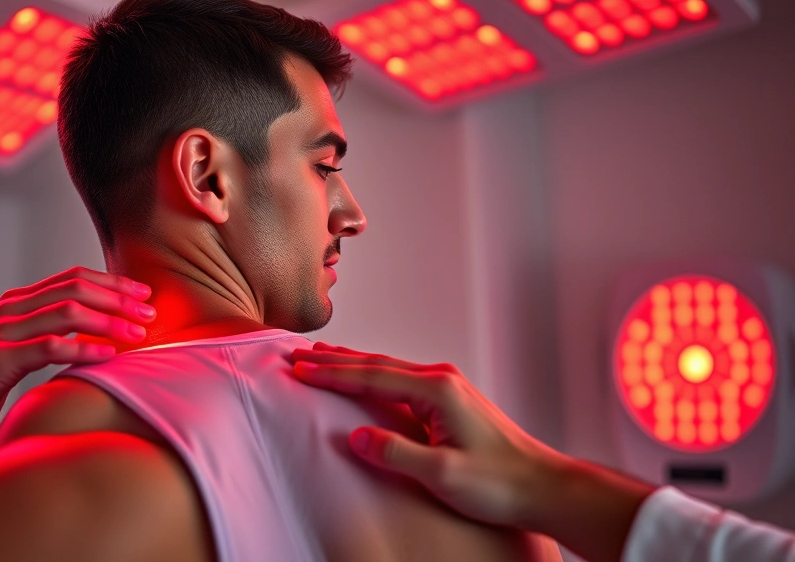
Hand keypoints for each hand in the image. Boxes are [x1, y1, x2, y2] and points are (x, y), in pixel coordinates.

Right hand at [0, 266, 155, 476]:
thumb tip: (83, 340)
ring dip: (108, 320)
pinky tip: (107, 356)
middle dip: (118, 298)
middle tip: (150, 312)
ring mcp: (0, 334)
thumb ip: (39, 340)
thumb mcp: (7, 356)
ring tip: (138, 333)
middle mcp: (8, 312)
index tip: (143, 296)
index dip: (111, 285)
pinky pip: (47, 348)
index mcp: (13, 307)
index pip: (71, 280)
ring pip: (66, 312)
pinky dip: (82, 349)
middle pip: (75, 288)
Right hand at [292, 342, 560, 526]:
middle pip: (376, 364)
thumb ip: (396, 452)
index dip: (331, 374)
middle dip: (334, 360)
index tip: (299, 369)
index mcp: (437, 391)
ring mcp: (448, 388)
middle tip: (298, 356)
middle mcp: (441, 380)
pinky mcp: (451, 401)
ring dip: (352, 363)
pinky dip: (373, 374)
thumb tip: (357, 436)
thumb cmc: (501, 483)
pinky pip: (401, 379)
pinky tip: (365, 377)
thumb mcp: (444, 474)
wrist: (543, 486)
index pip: (371, 376)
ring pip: (388, 368)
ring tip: (321, 357)